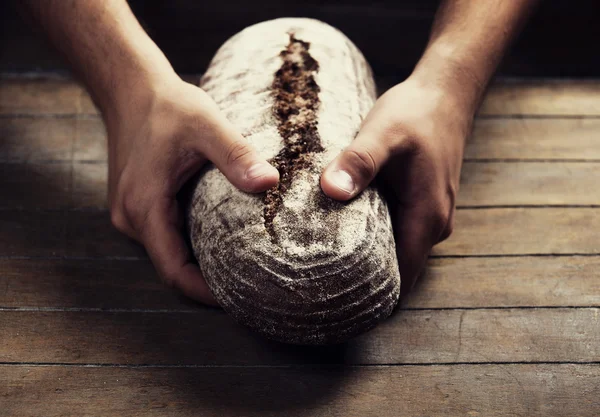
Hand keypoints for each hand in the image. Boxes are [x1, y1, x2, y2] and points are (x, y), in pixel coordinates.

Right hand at [107, 74, 278, 304]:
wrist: (130, 88)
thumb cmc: (167, 105)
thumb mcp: (206, 125)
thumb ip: (236, 155)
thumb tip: (270, 182)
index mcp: (144, 207)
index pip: (173, 271)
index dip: (204, 292)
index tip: (238, 300)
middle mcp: (131, 217)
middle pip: (171, 266)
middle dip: (207, 280)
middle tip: (249, 285)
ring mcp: (130, 212)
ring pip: (167, 251)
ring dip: (199, 260)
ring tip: (240, 265)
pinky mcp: (137, 203)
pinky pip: (164, 234)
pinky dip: (190, 242)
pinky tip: (219, 237)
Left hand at [320, 77, 471, 293]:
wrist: (445, 94)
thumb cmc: (415, 113)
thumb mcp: (382, 133)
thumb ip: (359, 162)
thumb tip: (332, 191)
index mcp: (427, 217)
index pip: (402, 277)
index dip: (372, 297)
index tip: (336, 308)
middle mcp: (433, 224)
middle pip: (398, 269)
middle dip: (363, 282)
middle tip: (318, 289)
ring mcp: (429, 215)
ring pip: (397, 251)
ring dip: (367, 259)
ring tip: (324, 266)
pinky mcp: (421, 204)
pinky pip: (396, 232)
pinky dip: (373, 238)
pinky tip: (344, 232)